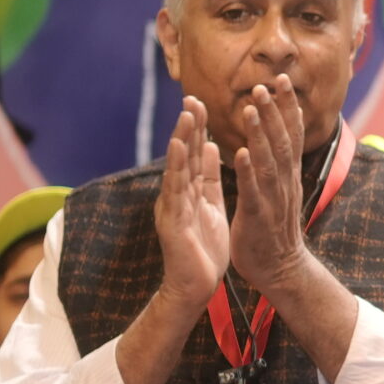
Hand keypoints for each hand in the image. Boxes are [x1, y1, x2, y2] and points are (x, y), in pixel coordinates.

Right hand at [155, 97, 229, 309]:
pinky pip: (177, 191)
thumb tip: (210, 146)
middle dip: (188, 126)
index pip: (195, 154)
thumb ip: (208, 178)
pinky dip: (178, 167)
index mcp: (189, 191)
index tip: (202, 102)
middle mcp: (177, 195)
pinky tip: (181, 147)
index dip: (198, 129)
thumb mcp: (210, 205)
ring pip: (177, 168)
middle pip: (184, 156)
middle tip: (193, 97)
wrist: (194, 286)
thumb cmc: (203, 248)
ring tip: (186, 115)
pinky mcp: (174, 221)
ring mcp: (173, 207)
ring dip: (182, 140)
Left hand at [228, 79, 314, 299]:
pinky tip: (241, 153)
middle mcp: (284, 182)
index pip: (289, 134)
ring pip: (269, 160)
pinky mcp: (258, 216)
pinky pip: (253, 190)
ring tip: (253, 108)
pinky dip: (249, 171)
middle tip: (268, 83)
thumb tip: (273, 141)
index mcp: (286, 175)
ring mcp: (273, 198)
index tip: (282, 82)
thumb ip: (275, 165)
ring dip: (261, 133)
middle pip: (282, 140)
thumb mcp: (278, 191)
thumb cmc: (273, 229)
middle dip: (275, 111)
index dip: (286, 108)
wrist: (280, 268)